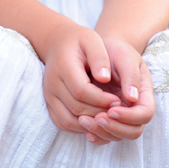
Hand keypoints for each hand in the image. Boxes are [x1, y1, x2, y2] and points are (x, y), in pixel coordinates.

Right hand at [41, 23, 121, 143]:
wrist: (57, 42)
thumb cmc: (79, 41)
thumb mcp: (92, 40)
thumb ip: (100, 57)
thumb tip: (105, 78)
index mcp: (63, 67)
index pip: (82, 91)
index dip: (101, 99)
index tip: (118, 100)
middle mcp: (52, 85)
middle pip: (76, 108)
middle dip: (99, 112)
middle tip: (117, 112)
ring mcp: (49, 96)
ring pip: (68, 120)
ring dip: (90, 123)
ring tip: (107, 117)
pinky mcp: (50, 104)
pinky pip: (63, 123)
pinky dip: (79, 127)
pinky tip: (95, 121)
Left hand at [77, 37, 154, 143]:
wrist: (99, 53)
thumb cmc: (114, 53)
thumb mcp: (124, 57)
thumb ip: (130, 76)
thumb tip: (132, 98)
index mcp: (143, 95)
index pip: (145, 114)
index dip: (130, 116)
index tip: (111, 109)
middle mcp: (134, 110)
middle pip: (133, 131)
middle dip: (115, 128)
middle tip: (96, 117)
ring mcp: (121, 118)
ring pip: (117, 137)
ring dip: (102, 132)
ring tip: (83, 119)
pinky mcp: (107, 121)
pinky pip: (104, 137)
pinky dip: (95, 136)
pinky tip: (83, 127)